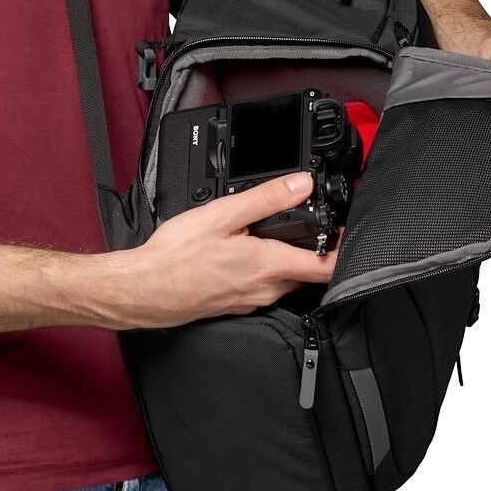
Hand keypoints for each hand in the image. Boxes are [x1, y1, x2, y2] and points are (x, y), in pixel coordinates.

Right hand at [114, 171, 336, 328]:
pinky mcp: (235, 306)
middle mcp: (266, 289)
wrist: (145, 289)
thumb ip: (266, 199)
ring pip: (282, 280)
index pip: (327, 266)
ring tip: (264, 235)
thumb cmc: (176, 256)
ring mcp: (250, 301)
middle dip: (309, 249)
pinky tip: (237, 256)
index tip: (345, 232)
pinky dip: (260, 270)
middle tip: (302, 224)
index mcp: (269, 265)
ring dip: (282, 259)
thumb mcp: (222, 214)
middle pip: (306, 272)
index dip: (343, 248)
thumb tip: (300, 184)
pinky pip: (260, 288)